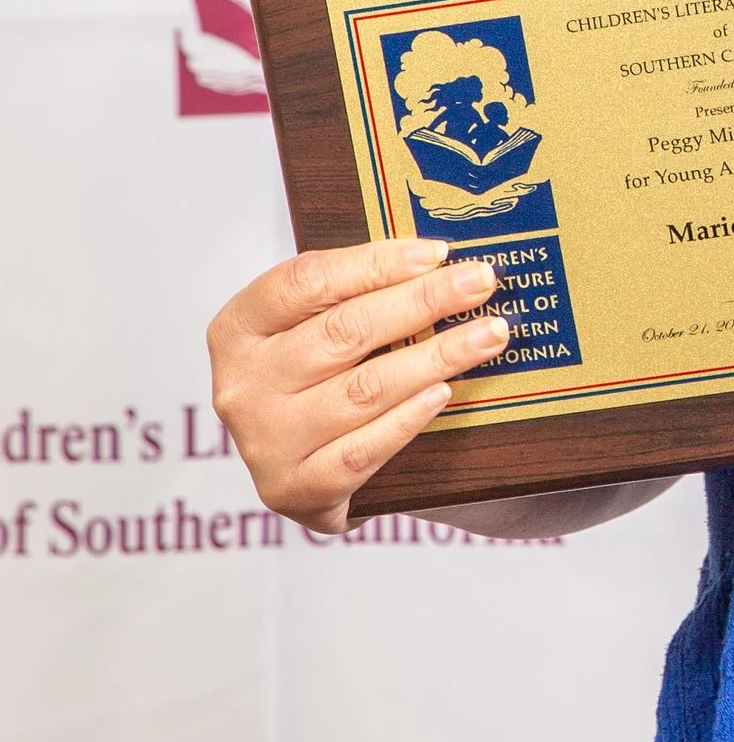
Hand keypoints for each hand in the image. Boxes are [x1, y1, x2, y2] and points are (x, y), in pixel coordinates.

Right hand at [207, 241, 507, 534]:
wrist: (298, 474)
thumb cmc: (312, 383)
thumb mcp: (309, 331)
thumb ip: (353, 296)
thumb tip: (439, 262)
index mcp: (237, 329)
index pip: (305, 281)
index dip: (375, 263)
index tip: (437, 253)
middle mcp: (242, 385)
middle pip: (342, 331)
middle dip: (422, 302)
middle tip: (480, 284)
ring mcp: (266, 442)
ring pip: (363, 389)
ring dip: (435, 357)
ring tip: (489, 335)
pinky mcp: (296, 489)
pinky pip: (363, 449)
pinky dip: (409, 417)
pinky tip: (445, 391)